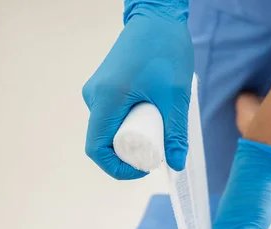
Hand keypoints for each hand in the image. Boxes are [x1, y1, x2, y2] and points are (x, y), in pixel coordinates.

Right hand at [82, 2, 192, 178]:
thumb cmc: (166, 51)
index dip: (117, 167)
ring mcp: (97, 91)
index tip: (143, 169)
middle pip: (103, 140)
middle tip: (157, 151)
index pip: (97, 148)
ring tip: (158, 131)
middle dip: (129, 154)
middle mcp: (94, 96)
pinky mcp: (105, 87)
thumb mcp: (175, 96)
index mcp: (106, 99)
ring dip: (131, 138)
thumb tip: (176, 164)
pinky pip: (112, 116)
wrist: (158, 18)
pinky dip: (129, 125)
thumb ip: (175, 132)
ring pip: (109, 128)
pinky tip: (152, 119)